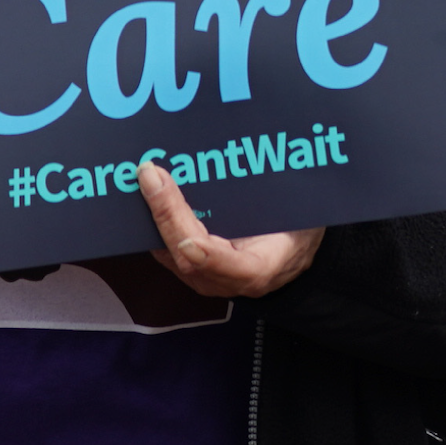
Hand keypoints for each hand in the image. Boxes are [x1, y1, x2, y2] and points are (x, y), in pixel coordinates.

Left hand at [137, 162, 324, 298]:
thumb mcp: (302, 219)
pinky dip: (152, 220)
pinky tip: (146, 189)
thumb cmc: (297, 235)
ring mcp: (200, 276)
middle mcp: (223, 280)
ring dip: (151, 216)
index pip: (229, 267)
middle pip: (186, 255)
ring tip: (143, 176)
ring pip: (168, 250)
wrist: (288, 260)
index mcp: (259, 270)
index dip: (207, 255)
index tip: (190, 241)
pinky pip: (165, 245)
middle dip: (166, 214)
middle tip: (152, 175)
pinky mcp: (186, 267)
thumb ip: (283, 203)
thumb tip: (257, 164)